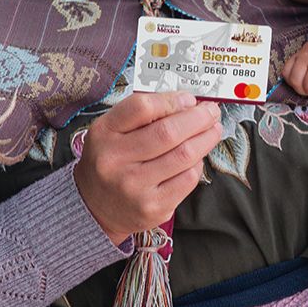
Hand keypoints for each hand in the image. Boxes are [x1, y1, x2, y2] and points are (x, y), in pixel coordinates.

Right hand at [73, 91, 221, 244]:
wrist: (94, 207)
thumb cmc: (111, 160)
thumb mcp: (112, 130)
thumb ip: (143, 114)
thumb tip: (187, 103)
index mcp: (104, 133)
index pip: (142, 107)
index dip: (172, 100)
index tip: (190, 99)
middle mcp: (115, 160)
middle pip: (168, 132)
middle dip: (198, 119)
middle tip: (211, 112)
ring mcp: (134, 187)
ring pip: (184, 155)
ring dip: (206, 139)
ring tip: (213, 130)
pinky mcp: (153, 207)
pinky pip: (188, 179)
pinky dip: (197, 164)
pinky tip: (197, 157)